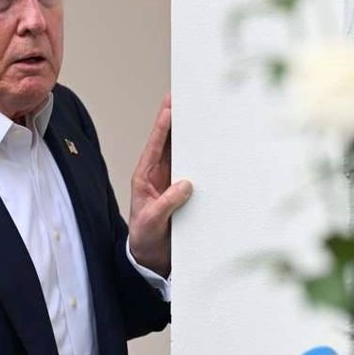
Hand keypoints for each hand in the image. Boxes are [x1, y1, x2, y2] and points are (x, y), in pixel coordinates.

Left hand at [128, 93, 193, 277]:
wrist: (151, 257)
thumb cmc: (145, 239)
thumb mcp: (152, 221)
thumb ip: (167, 203)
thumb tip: (186, 184)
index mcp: (144, 177)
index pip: (154, 145)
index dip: (162, 125)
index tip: (170, 106)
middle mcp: (158, 174)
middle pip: (168, 141)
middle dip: (176, 119)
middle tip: (185, 97)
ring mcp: (171, 181)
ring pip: (180, 151)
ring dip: (190, 134)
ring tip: (199, 112)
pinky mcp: (182, 191)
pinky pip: (192, 168)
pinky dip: (199, 155)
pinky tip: (209, 143)